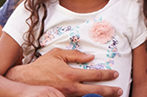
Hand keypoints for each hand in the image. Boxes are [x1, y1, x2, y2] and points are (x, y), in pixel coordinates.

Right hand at [5, 49, 122, 96]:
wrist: (27, 80)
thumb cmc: (42, 66)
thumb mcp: (57, 54)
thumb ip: (75, 55)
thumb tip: (90, 57)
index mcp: (71, 74)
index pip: (94, 75)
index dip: (107, 75)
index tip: (115, 74)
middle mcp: (71, 87)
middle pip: (96, 92)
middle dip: (110, 91)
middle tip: (120, 91)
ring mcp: (68, 96)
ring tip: (112, 96)